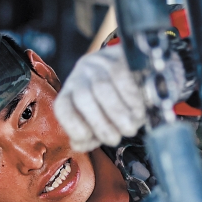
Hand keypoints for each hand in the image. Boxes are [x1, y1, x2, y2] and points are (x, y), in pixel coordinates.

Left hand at [54, 45, 185, 151]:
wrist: (135, 69)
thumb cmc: (116, 100)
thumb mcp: (100, 119)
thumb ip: (89, 135)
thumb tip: (78, 144)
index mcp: (71, 91)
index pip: (63, 107)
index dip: (73, 126)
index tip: (89, 138)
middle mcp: (82, 74)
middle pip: (83, 98)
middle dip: (99, 124)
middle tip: (115, 138)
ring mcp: (100, 63)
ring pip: (103, 88)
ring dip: (118, 113)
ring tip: (130, 128)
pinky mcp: (120, 57)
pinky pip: (123, 77)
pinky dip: (131, 98)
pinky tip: (139, 110)